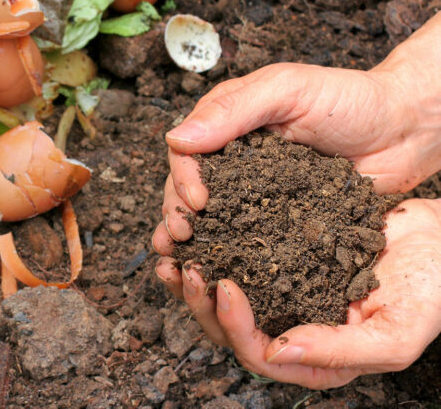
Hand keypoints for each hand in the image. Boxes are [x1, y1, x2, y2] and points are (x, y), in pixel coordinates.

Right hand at [153, 12, 440, 253]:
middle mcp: (235, 160)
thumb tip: (176, 138)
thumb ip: (233, 110)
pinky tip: (217, 272)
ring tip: (183, 261)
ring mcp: (256, 192)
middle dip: (178, 213)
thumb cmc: (351, 99)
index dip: (183, 178)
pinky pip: (248, 239)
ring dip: (193, 239)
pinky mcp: (279, 220)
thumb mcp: (288, 90)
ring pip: (212, 218)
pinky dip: (229, 255)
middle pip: (189, 188)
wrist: (406, 131)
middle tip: (182, 235)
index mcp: (228, 124)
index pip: (186, 152)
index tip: (197, 201)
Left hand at [156, 198, 440, 388]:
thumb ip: (340, 351)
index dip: (234, 326)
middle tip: (186, 267)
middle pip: (230, 330)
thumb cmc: (431, 290)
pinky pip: (237, 259)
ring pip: (225, 298)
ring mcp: (284, 295)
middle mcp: (293, 330)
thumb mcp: (396, 331)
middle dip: (201, 302)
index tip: (223, 285)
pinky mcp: (279, 260)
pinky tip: (197, 231)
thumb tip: (277, 351)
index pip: (259, 355)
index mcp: (316, 359)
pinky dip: (214, 248)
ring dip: (195, 279)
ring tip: (174, 252)